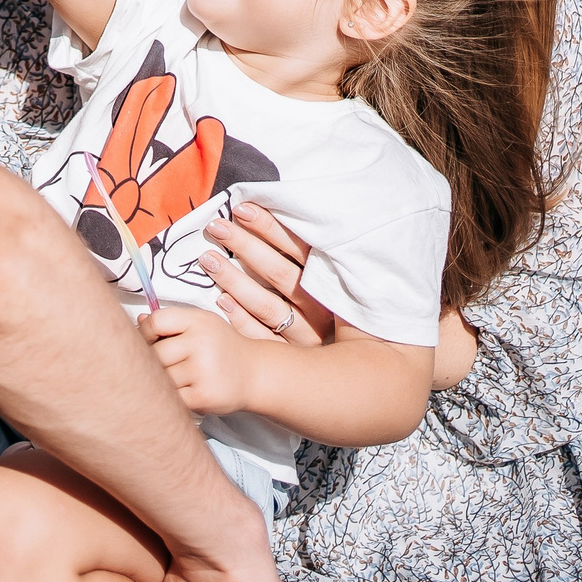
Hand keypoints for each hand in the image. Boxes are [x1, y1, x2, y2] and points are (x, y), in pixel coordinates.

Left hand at [141, 304, 254, 415]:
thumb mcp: (202, 324)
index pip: (156, 322)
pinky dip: (174, 398)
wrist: (256, 373)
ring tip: (178, 378)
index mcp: (198, 321)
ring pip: (162, 378)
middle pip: (155, 354)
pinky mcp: (203, 397)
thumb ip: (172, 322)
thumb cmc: (222, 347)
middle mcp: (201, 343)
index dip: (145, 333)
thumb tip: (138, 322)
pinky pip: (172, 398)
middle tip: (163, 365)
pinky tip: (185, 391)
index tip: (148, 341)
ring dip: (164, 381)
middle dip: (154, 362)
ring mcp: (202, 371)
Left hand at [202, 203, 477, 386]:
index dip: (271, 228)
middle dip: (247, 246)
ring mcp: (310, 339)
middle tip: (215, 226)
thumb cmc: (347, 309)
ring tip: (207, 258)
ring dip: (236, 281)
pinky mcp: (294, 362)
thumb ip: (312, 249)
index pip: (301, 249)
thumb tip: (275, 207)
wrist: (374, 373)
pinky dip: (241, 321)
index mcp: (337, 283)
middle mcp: (325, 310)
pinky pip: (263, 341)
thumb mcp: (337, 276)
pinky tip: (219, 303)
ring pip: (269, 307)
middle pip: (282, 274)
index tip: (242, 207)